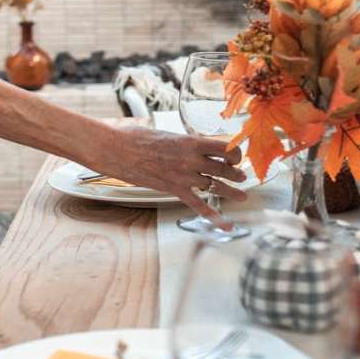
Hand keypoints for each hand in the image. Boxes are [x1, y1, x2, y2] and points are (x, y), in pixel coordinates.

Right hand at [91, 127, 247, 219]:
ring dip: (231, 191)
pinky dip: (213, 215)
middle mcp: (192, 159)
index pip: (224, 148)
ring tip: (241, 195)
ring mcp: (184, 176)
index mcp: (191, 141)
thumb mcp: (167, 134)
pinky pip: (198, 204)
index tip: (236, 156)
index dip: (235, 153)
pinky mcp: (174, 189)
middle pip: (224, 168)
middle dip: (236, 173)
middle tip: (241, 176)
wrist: (118, 150)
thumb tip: (190, 146)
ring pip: (216, 186)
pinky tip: (225, 224)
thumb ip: (183, 143)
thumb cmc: (137, 138)